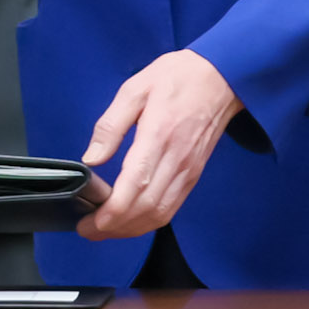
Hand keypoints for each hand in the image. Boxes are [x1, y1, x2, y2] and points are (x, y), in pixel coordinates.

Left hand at [76, 50, 240, 239]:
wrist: (221, 78)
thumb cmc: (176, 78)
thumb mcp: (135, 88)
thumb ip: (111, 125)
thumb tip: (92, 158)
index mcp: (159, 135)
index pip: (136, 185)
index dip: (114, 211)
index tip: (91, 220)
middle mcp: (177, 159)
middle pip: (147, 208)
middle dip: (115, 227)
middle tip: (88, 229)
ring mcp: (188, 170)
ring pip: (160, 214)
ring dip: (131, 229)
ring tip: (104, 230)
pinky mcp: (194, 175)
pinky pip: (172, 207)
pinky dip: (149, 221)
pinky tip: (130, 221)